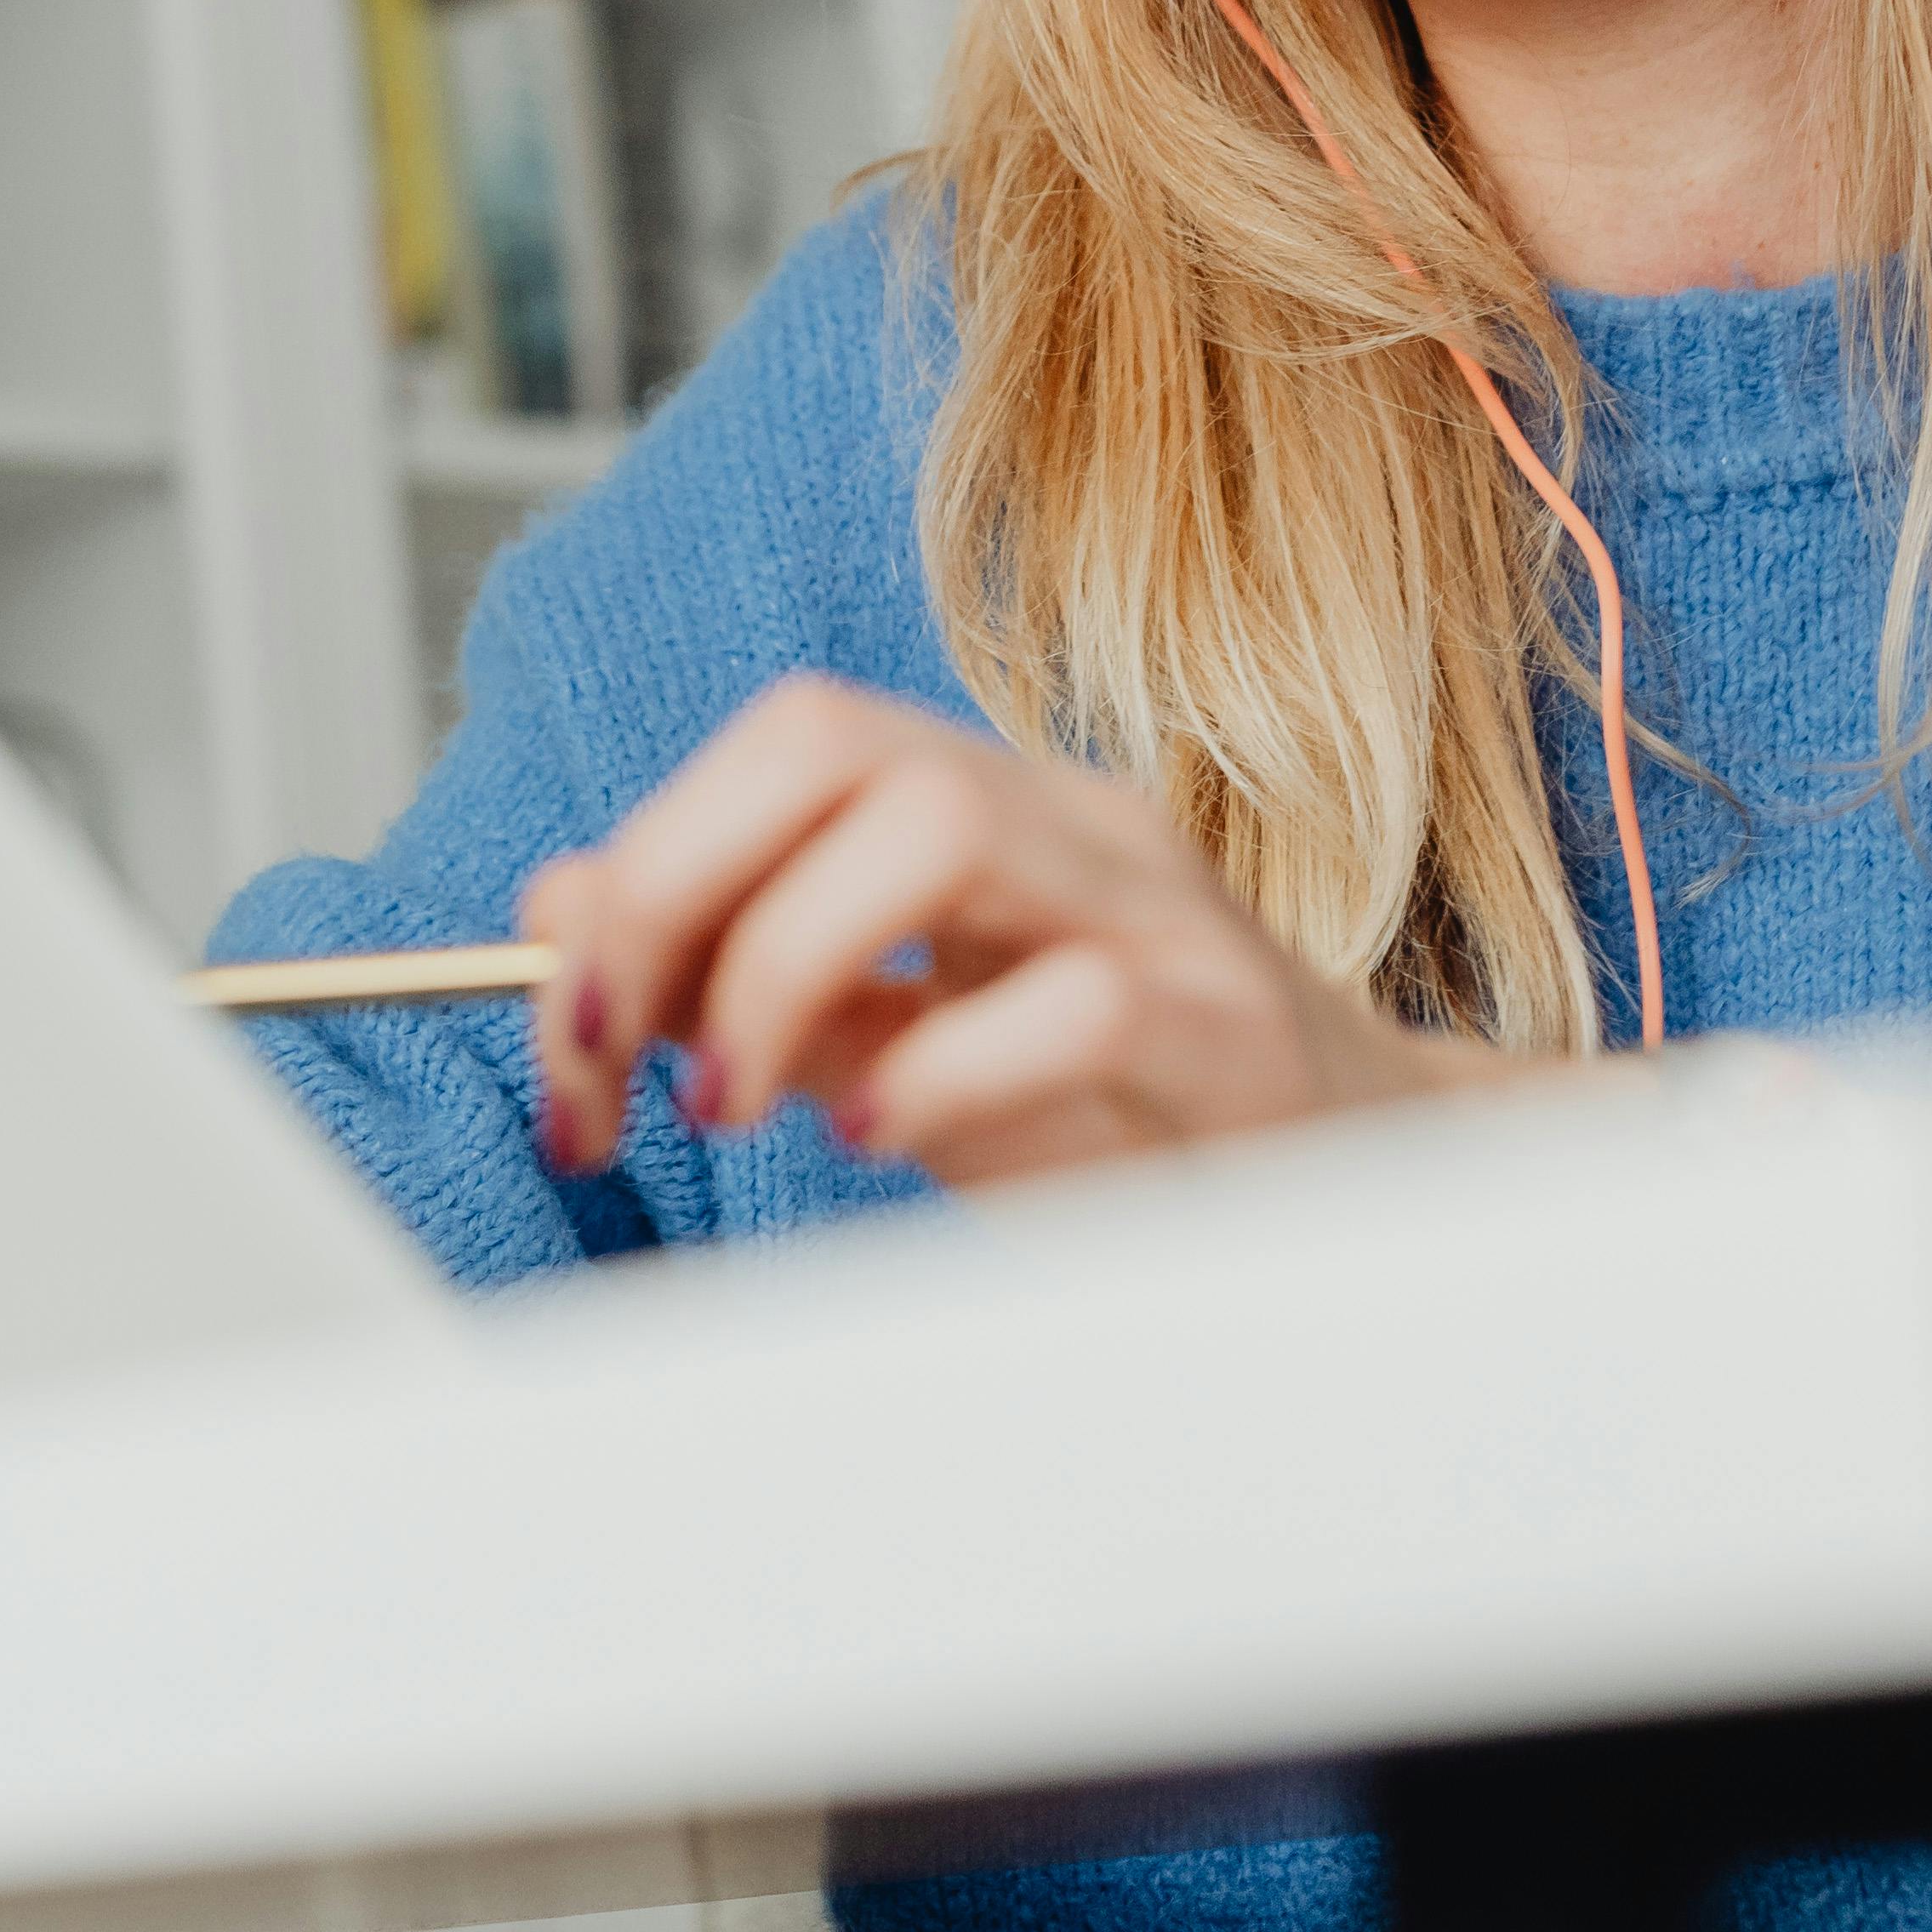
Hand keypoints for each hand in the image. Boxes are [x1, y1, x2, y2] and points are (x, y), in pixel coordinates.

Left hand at [517, 673, 1516, 1188]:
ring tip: (740, 1099)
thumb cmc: (1129, 1116)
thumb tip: (559, 911)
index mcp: (986, 805)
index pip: (783, 743)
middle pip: (833, 742)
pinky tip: (877, 1140)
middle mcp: (1068, 823)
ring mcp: (1162, 913)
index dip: (642, 863)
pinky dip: (937, 1071)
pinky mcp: (1232, 1036)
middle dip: (676, 885)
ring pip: (937, 825)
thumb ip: (754, 972)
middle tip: (620, 1053)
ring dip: (782, 963)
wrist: (1372, 1189)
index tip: (569, 1028)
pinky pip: (1075, 1000)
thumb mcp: (908, 1040)